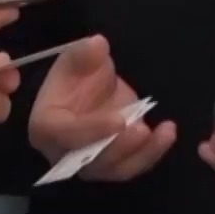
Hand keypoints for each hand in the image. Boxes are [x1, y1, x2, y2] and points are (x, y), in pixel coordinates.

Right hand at [27, 35, 174, 180]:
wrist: (89, 89)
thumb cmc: (76, 75)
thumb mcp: (76, 58)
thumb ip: (83, 54)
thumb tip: (98, 44)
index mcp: (47, 126)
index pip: (67, 135)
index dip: (92, 130)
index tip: (119, 119)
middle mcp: (65, 153)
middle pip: (91, 161)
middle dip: (119, 148)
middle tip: (141, 129)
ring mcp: (91, 163)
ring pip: (116, 169)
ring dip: (142, 153)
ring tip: (164, 132)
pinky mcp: (114, 164)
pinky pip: (133, 165)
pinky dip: (153, 152)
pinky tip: (167, 133)